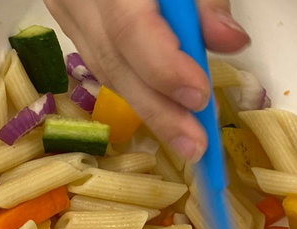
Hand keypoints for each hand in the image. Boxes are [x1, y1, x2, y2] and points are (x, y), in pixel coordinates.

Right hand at [43, 0, 249, 162]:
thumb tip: (230, 41)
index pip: (128, 29)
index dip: (163, 68)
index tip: (199, 96)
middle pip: (113, 61)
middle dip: (158, 109)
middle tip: (196, 147)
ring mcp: (66, 9)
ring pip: (105, 68)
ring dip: (148, 108)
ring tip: (187, 140)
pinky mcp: (70, 19)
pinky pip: (102, 61)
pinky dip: (136, 86)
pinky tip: (164, 110)